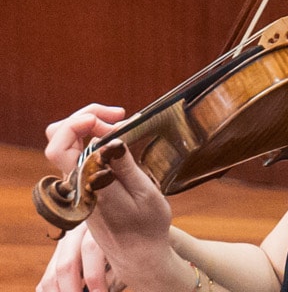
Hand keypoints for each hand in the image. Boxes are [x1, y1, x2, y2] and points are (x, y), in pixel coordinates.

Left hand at [33, 105, 175, 291]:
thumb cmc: (147, 226)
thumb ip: (124, 166)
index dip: (79, 121)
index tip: (114, 117)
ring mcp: (77, 184)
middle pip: (58, 137)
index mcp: (88, 185)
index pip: (59, 146)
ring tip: (122, 125)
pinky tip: (119, 141)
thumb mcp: (145, 193)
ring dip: (91, 126)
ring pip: (68, 143)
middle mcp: (76, 184)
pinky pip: (80, 154)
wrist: (137, 254)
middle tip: (119, 116)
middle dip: (85, 117)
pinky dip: (96, 138)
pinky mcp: (84, 186)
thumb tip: (110, 138)